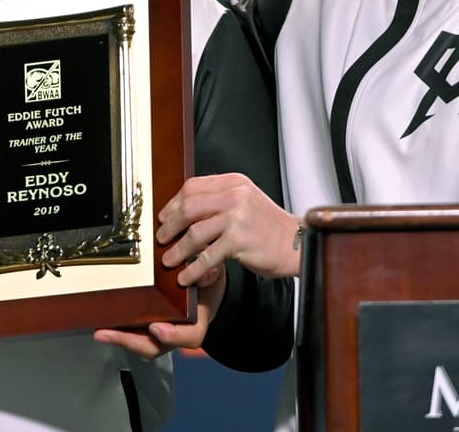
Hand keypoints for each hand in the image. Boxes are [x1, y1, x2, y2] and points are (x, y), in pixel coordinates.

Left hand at [93, 268, 225, 358]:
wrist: (205, 286)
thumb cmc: (206, 281)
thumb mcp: (212, 274)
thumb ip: (209, 274)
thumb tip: (205, 272)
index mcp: (196, 321)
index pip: (189, 337)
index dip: (173, 336)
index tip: (156, 328)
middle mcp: (176, 331)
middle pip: (156, 346)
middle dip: (132, 341)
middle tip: (110, 333)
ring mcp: (160, 331)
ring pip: (141, 343)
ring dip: (119, 338)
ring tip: (101, 331)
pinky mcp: (147, 326)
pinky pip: (133, 333)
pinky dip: (117, 330)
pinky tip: (102, 323)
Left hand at [157, 173, 301, 286]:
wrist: (297, 243)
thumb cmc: (269, 227)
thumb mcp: (246, 200)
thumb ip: (219, 199)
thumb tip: (183, 210)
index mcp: (234, 182)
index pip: (193, 186)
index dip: (173, 203)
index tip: (164, 216)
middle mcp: (235, 195)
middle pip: (188, 207)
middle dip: (169, 225)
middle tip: (161, 238)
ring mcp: (237, 217)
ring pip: (194, 233)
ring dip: (177, 249)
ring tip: (169, 260)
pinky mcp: (239, 240)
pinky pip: (207, 256)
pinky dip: (192, 268)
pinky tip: (186, 276)